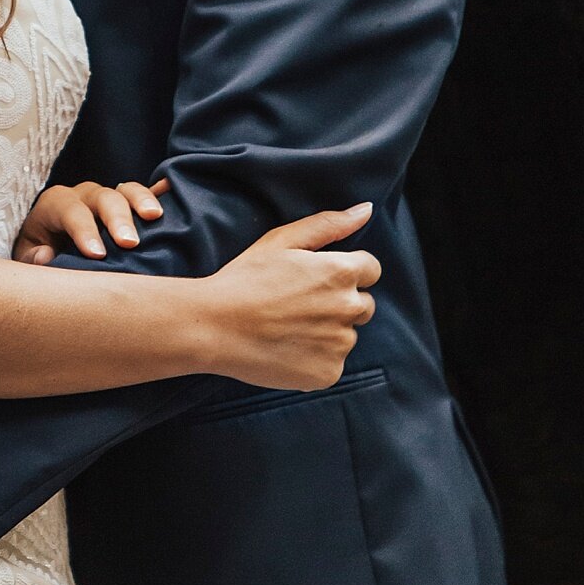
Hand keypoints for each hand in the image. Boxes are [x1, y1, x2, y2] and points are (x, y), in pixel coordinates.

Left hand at [13, 177, 168, 263]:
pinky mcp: (127, 205)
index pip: (70, 211)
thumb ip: (32, 259)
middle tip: (129, 243)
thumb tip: (45, 255)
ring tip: (154, 217)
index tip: (97, 255)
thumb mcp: (26, 258)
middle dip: (117, 218)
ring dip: (141, 201)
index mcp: (57, 204)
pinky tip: (172, 189)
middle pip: (103, 197)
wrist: (49, 245)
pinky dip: (159, 193)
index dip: (84, 231)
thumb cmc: (40, 253)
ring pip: (126, 190)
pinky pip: (145, 194)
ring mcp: (108, 198)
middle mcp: (84, 195)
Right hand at [203, 202, 380, 391]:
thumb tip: (366, 210)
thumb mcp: (282, 240)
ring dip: (328, 332)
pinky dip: (315, 358)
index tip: (316, 279)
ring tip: (287, 327)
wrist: (213, 326)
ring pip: (346, 335)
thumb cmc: (245, 278)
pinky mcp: (328, 374)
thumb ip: (329, 225)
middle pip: (363, 304)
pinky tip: (286, 348)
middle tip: (298, 303)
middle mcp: (349, 308)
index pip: (371, 270)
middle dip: (339, 301)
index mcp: (341, 272)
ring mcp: (340, 344)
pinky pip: (332, 363)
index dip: (344, 271)